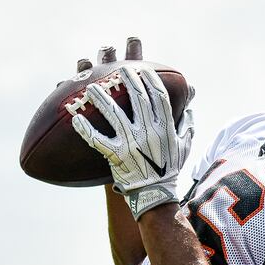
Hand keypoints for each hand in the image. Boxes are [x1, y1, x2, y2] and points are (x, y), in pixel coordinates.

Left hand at [71, 40, 193, 219]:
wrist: (156, 195)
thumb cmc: (170, 170)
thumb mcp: (184, 146)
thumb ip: (186, 126)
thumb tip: (190, 108)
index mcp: (165, 127)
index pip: (158, 96)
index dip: (150, 80)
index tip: (143, 69)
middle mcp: (149, 132)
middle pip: (137, 98)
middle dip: (128, 80)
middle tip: (118, 69)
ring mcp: (131, 143)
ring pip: (114, 115)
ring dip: (102, 99)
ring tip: (91, 87)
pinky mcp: (116, 156)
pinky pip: (98, 140)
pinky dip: (85, 130)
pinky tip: (75, 119)